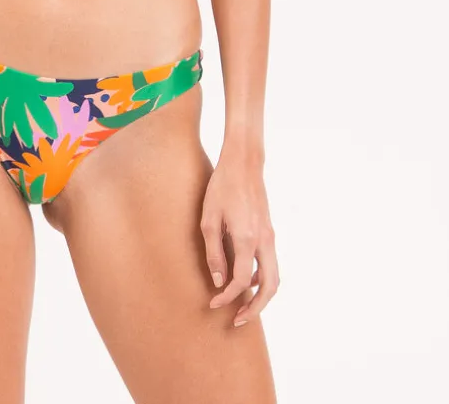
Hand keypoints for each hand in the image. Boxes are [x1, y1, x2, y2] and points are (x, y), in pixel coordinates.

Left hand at [199, 151, 278, 327]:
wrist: (244, 162)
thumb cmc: (222, 186)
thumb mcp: (209, 219)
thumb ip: (213, 252)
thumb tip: (219, 281)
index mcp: (247, 239)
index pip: (240, 281)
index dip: (227, 297)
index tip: (213, 304)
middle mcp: (264, 240)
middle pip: (270, 287)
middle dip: (256, 309)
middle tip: (238, 321)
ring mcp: (270, 236)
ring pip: (275, 277)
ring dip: (263, 297)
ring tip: (245, 308)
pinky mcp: (269, 231)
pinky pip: (271, 263)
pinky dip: (263, 279)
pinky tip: (245, 280)